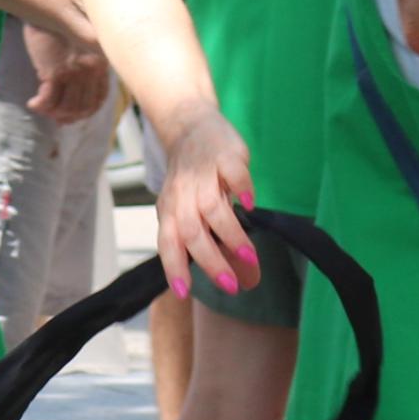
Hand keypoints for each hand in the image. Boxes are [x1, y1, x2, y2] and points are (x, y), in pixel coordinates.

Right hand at [23, 19, 111, 124]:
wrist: (47, 2)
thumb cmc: (61, 20)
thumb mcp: (80, 39)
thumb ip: (83, 58)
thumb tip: (74, 80)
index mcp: (101, 62)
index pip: (99, 97)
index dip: (87, 110)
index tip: (75, 114)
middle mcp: (91, 70)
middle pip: (84, 106)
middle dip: (70, 116)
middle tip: (56, 118)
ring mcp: (74, 72)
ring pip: (67, 106)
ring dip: (53, 113)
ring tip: (43, 109)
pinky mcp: (55, 71)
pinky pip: (49, 99)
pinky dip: (40, 106)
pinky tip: (33, 104)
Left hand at [151, 109, 259, 299]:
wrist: (191, 126)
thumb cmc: (193, 179)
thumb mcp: (191, 209)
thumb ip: (211, 242)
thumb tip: (243, 280)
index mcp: (170, 211)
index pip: (168, 244)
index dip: (174, 268)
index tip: (184, 293)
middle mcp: (182, 195)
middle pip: (191, 232)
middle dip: (211, 262)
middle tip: (230, 286)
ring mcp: (203, 174)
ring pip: (212, 209)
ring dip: (230, 235)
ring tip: (249, 257)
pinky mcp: (224, 156)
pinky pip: (233, 174)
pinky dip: (241, 189)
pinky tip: (250, 206)